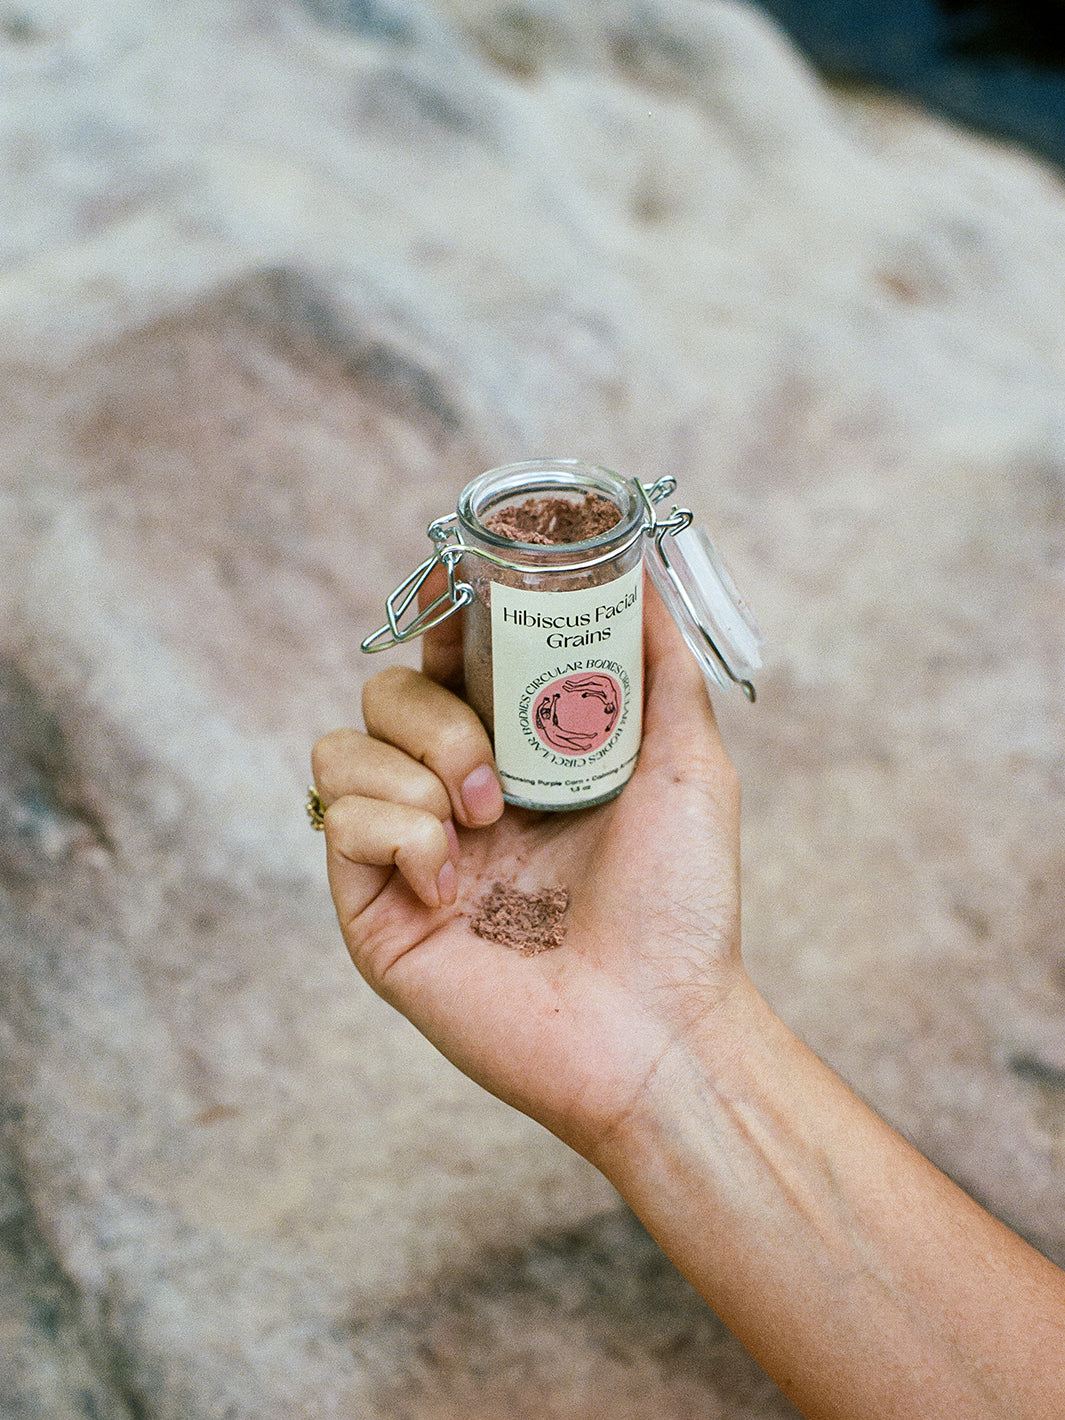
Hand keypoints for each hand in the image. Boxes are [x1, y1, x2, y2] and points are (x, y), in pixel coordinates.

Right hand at [311, 579, 743, 1160]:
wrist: (658, 1028)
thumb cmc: (680, 907)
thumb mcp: (689, 766)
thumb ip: (659, 668)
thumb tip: (643, 578)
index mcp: (519, 758)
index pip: (452, 662)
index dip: (445, 620)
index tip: (457, 596)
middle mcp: (455, 797)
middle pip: (387, 692)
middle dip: (436, 717)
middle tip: (497, 781)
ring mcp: (409, 853)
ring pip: (343, 747)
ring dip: (414, 770)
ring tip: (480, 827)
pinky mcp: (374, 910)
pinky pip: (338, 820)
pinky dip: (396, 833)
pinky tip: (452, 882)